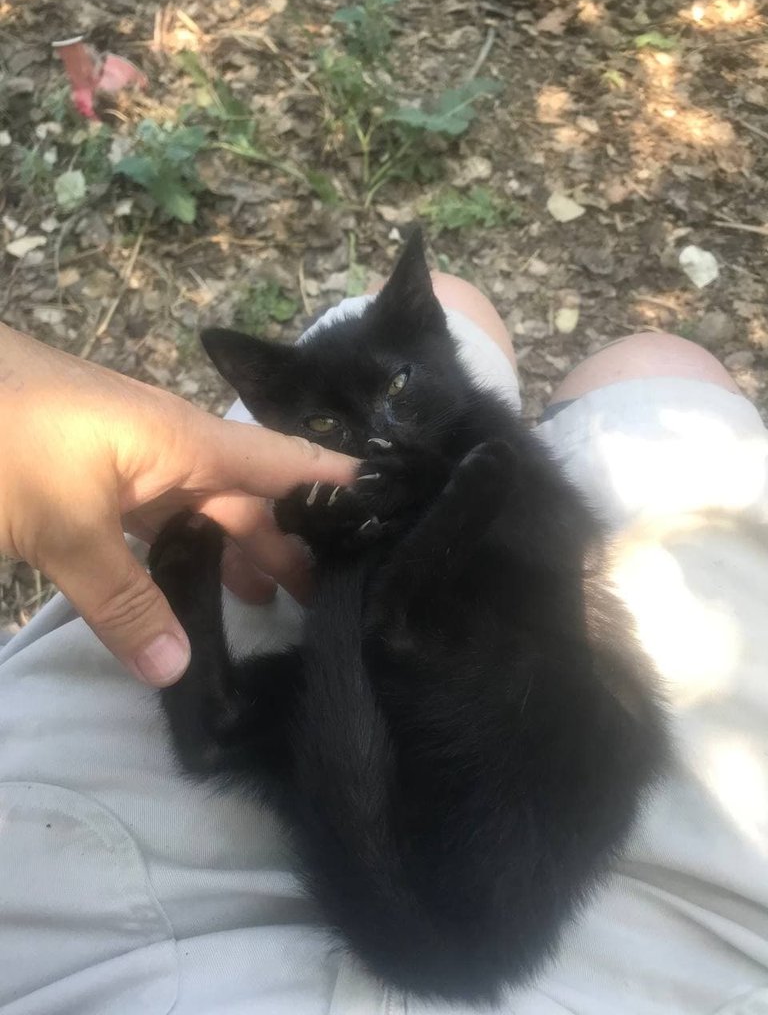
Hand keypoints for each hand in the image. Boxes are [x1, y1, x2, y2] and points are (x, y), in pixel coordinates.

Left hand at [0, 324, 357, 685]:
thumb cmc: (3, 437)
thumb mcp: (62, 524)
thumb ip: (122, 599)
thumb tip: (178, 671)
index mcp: (180, 439)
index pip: (282, 461)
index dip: (335, 483)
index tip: (390, 510)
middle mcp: (167, 445)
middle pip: (247, 494)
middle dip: (287, 539)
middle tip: (328, 596)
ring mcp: (129, 459)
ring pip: (201, 508)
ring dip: (232, 550)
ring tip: (267, 602)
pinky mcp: (93, 476)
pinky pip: (155, 515)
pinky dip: (177, 550)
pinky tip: (184, 584)